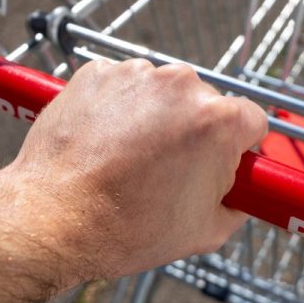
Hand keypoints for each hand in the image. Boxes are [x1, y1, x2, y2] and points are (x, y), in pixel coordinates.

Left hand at [0, 59, 267, 283]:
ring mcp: (135, 74)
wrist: (52, 216)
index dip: (239, 146)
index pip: (251, 120)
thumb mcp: (204, 230)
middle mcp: (181, 85)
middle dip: (194, 130)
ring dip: (154, 115)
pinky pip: (121, 85)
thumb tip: (238, 193)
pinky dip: (117, 106)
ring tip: (128, 156)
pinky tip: (104, 140)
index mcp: (217, 120)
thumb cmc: (126, 227)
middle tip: (168, 167)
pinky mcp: (97, 72)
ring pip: (161, 91)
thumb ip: (235, 203)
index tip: (222, 160)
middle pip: (205, 103)